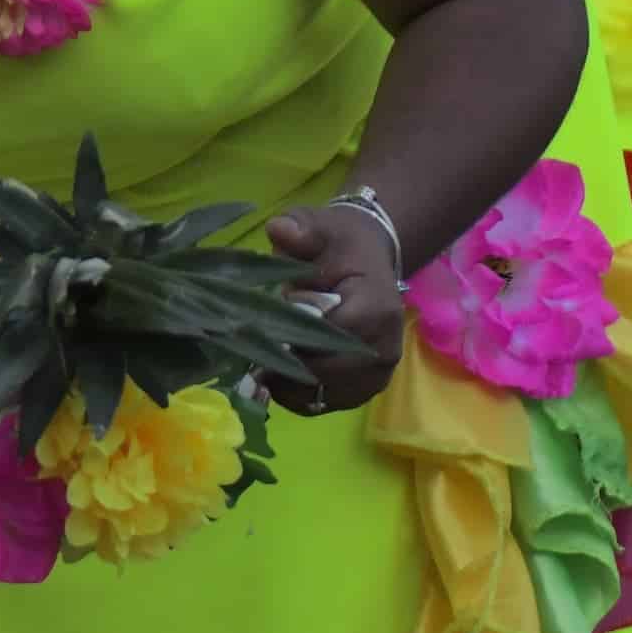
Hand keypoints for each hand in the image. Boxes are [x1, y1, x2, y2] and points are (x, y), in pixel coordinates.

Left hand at [262, 200, 406, 414]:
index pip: (325, 341)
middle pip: (321, 376)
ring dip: (285, 385)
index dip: (287, 339)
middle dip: (282, 365)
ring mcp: (376, 375)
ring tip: (259, 362)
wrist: (366, 264)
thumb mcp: (321, 228)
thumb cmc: (339, 247)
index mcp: (375, 310)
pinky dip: (295, 395)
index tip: (255, 328)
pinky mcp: (362, 390)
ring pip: (320, 397)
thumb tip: (279, 227)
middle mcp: (384, 349)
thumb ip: (301, 229)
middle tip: (248, 350)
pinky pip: (323, 405)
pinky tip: (275, 373)